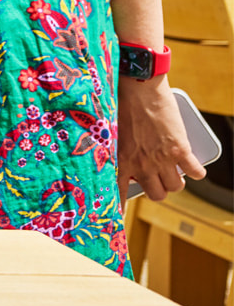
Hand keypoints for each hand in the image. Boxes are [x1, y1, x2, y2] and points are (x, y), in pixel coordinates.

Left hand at [117, 78, 205, 200]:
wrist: (137, 85)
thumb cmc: (117, 103)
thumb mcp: (109, 132)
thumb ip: (115, 150)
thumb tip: (118, 161)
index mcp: (118, 160)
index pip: (117, 194)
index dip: (119, 210)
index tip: (117, 221)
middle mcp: (140, 164)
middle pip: (157, 194)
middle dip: (158, 189)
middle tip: (157, 178)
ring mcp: (161, 158)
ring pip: (176, 187)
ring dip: (176, 181)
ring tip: (172, 170)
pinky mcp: (180, 149)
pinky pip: (195, 172)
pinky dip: (196, 171)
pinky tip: (192, 166)